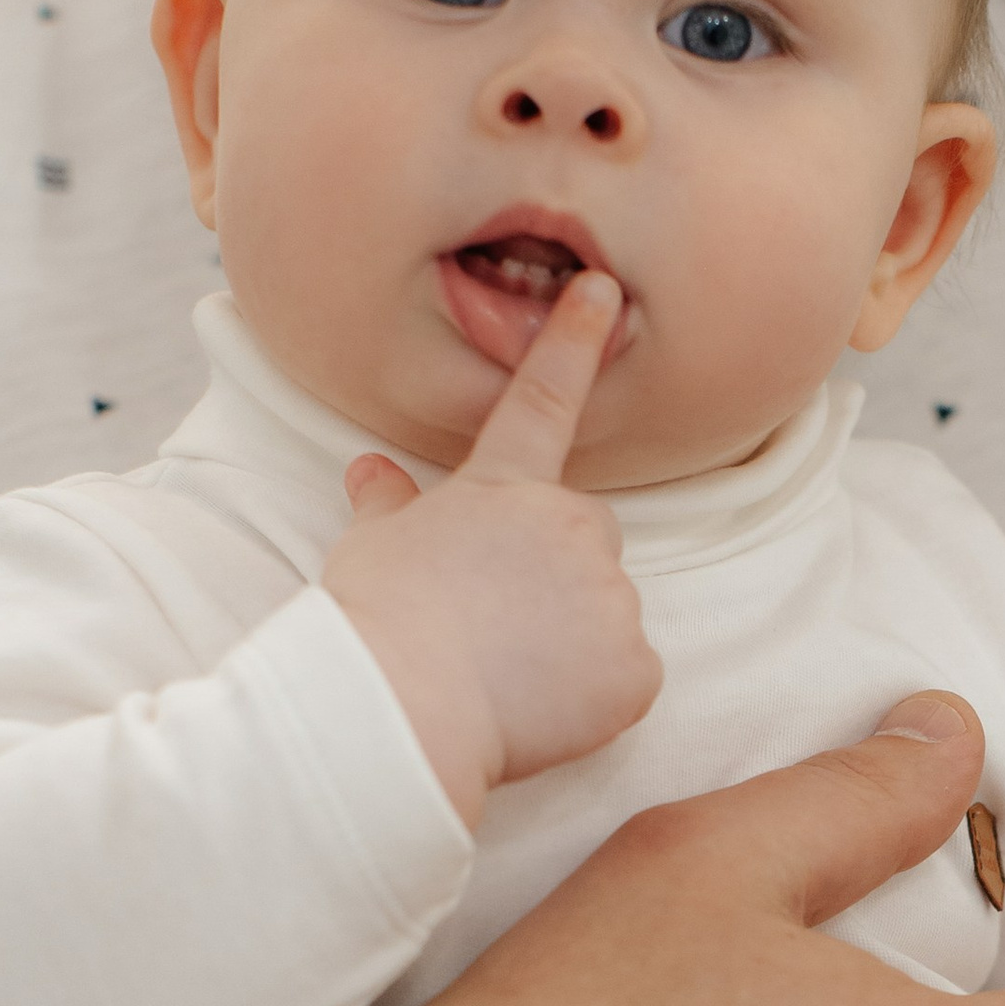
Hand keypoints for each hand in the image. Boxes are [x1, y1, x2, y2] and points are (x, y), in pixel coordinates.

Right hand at [321, 272, 659, 821]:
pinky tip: (542, 709)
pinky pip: (626, 677)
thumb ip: (389, 507)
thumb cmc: (376, 620)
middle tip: (496, 621)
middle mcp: (572, 524)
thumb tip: (371, 472)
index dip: (575, 343)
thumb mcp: (370, 548)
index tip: (606, 295)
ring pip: (606, 611)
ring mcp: (611, 593)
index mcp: (505, 487)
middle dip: (555, 572)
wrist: (402, 705)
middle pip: (586, 537)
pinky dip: (597, 697)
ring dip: (571, 638)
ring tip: (506, 673)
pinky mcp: (634, 666)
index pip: (542, 400)